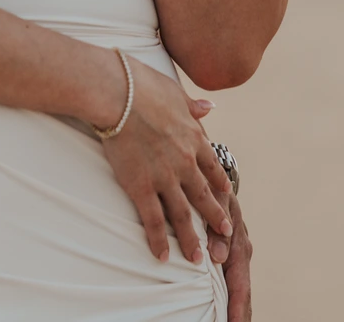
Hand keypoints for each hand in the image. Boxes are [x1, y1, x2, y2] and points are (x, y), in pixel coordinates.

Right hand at [93, 54, 233, 265]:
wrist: (117, 93)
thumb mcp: (174, 91)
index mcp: (193, 137)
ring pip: (183, 214)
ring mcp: (165, 177)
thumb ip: (192, 105)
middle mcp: (185, 161)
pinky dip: (158, 240)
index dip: (219, 182)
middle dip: (215, 217)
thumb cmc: (141, 84)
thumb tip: (210, 108)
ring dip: (191, 238)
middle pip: (204, 195)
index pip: (212, 166)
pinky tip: (162, 256)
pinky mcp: (142, 186)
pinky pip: (153, 220)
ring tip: (198, 259)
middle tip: (225, 233)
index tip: (226, 194)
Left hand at [212, 189, 251, 320]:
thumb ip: (217, 227)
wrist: (213, 174)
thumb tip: (218, 258)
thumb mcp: (215, 201)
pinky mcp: (228, 251)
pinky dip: (231, 296)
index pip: (240, 284)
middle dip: (241, 314)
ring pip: (239, 287)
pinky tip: (227, 310)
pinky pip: (231, 278)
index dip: (237, 307)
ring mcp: (236, 253)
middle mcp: (240, 252)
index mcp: (238, 244)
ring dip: (238, 308)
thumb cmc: (212, 187)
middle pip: (243, 292)